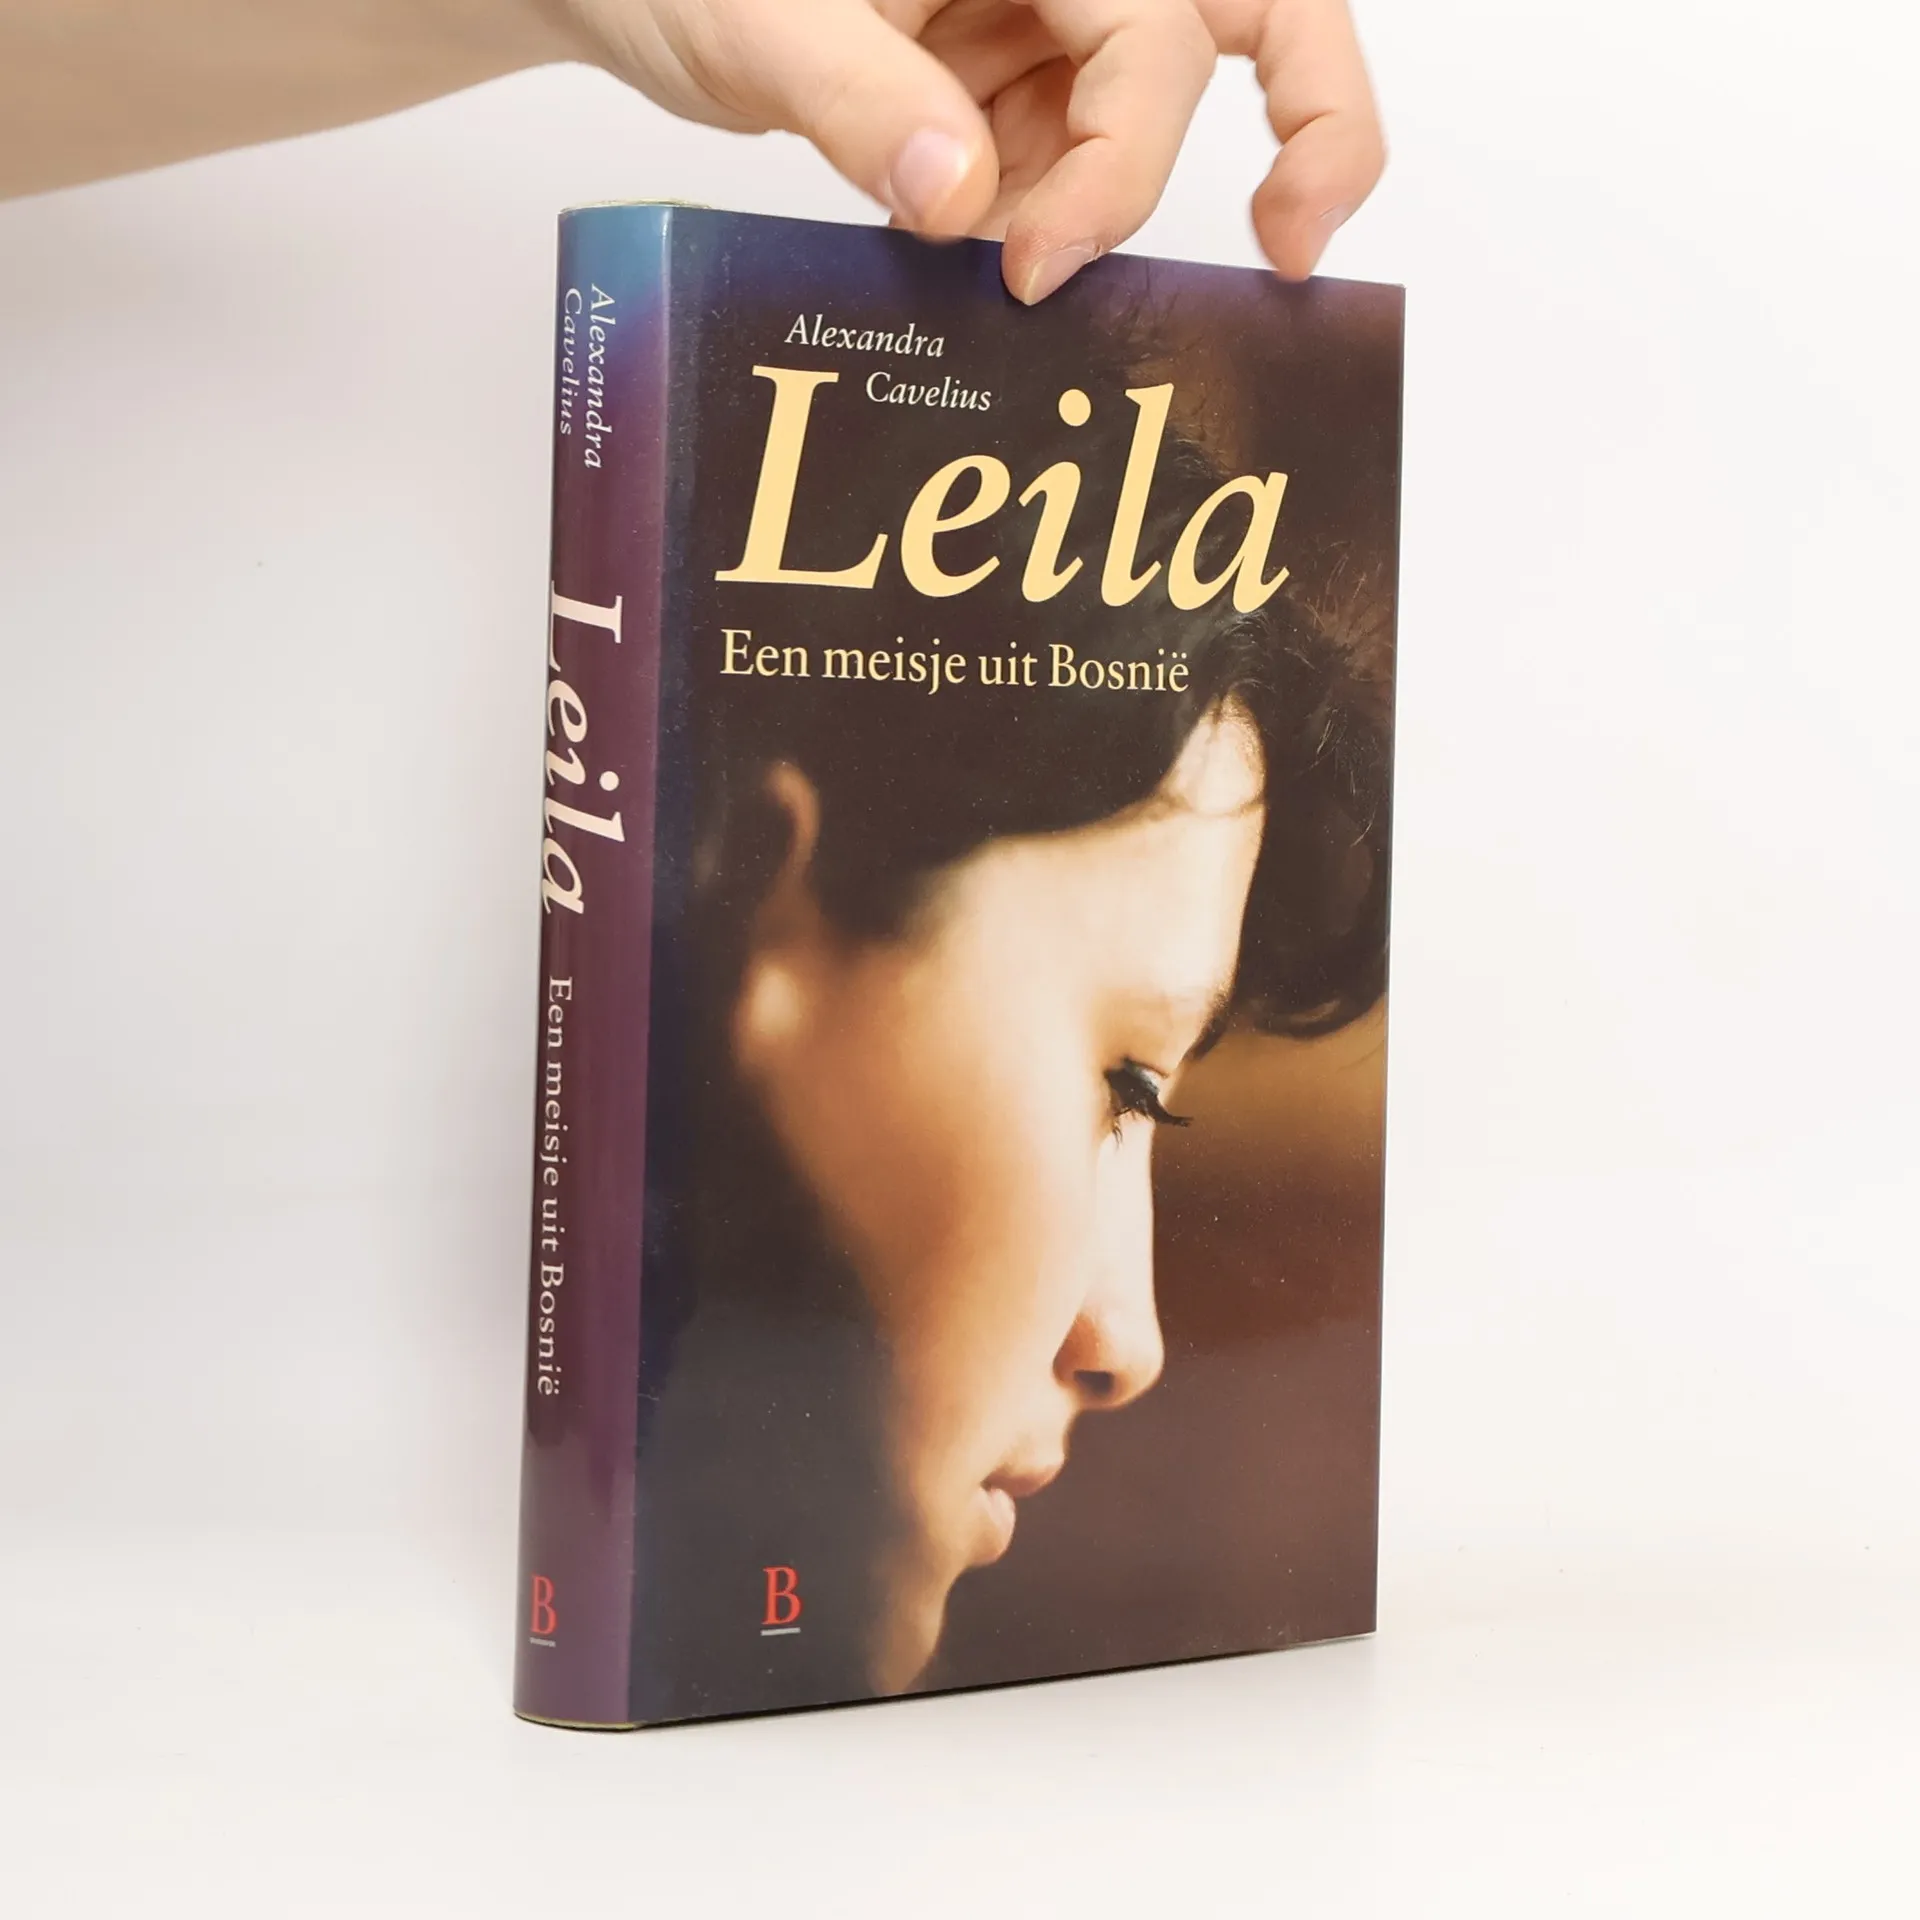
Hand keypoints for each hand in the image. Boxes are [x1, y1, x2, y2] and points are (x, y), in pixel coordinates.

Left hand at [557, 0, 1384, 300]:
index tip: (1035, 269)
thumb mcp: (755, 16)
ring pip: (1143, 115)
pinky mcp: (993, 83)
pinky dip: (1036, 223)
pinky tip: (969, 257)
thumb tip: (961, 206)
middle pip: (1252, 13)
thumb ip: (858, 98)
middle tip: (1300, 249)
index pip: (1151, 35)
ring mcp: (1031, 20)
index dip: (1122, 165)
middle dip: (1311, 123)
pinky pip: (1059, 162)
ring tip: (1003, 279)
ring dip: (1095, 211)